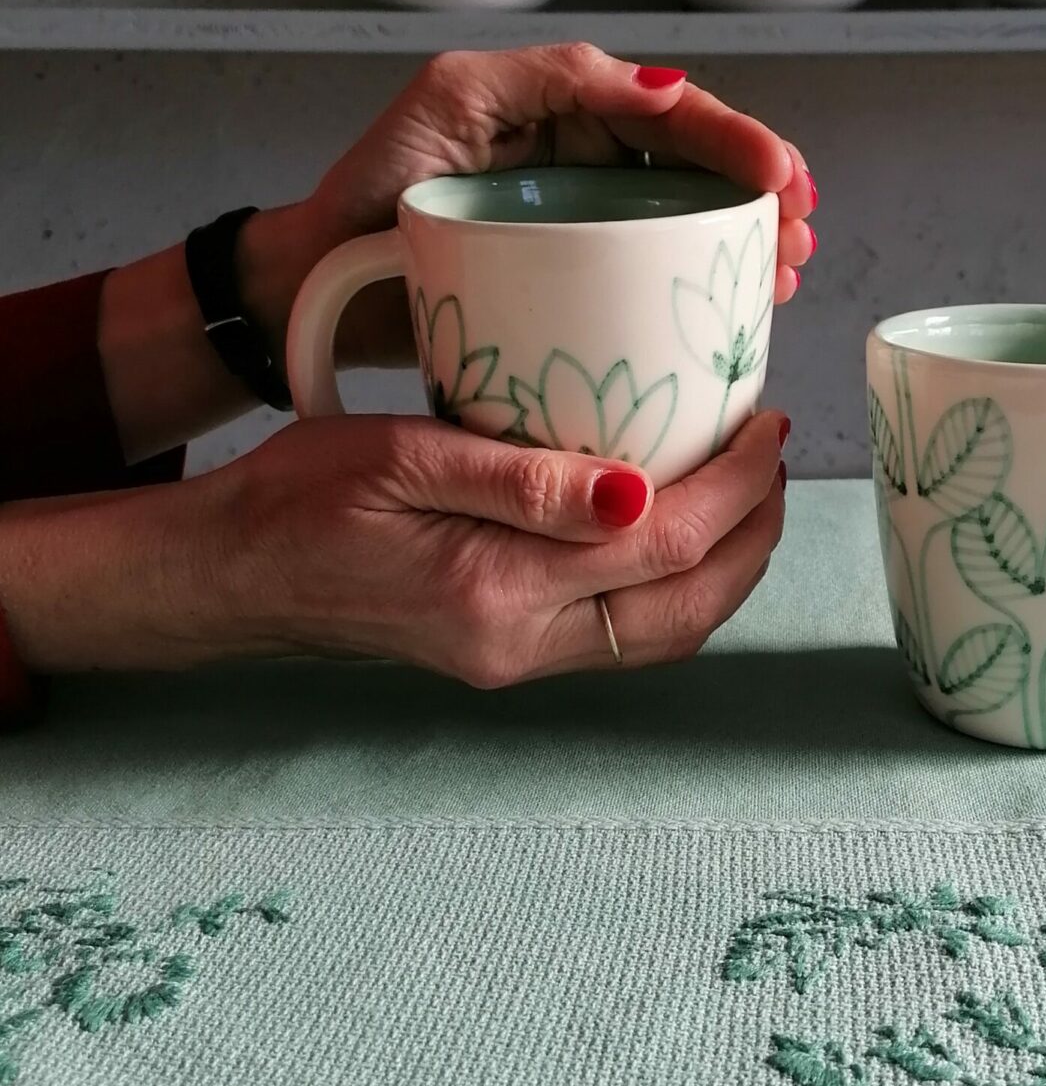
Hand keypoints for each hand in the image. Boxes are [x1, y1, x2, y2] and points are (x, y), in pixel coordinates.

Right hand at [0, 409, 786, 683]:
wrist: (228, 575)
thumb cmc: (295, 500)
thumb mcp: (401, 459)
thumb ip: (523, 481)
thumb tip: (642, 496)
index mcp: (497, 592)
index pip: (663, 547)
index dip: (735, 488)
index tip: (766, 424)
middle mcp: (518, 645)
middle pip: (686, 611)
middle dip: (754, 537)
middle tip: (777, 459)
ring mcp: (514, 661)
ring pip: (663, 633)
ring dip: (724, 569)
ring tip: (748, 491)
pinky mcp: (504, 654)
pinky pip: (622, 634)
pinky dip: (672, 586)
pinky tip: (676, 533)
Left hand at [247, 44, 817, 366]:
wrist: (318, 283)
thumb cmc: (369, 188)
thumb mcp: (450, 101)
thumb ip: (548, 78)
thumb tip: (661, 89)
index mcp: (563, 108)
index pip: (671, 111)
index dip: (738, 139)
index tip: (780, 179)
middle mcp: (583, 160)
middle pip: (699, 168)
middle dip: (764, 196)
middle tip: (799, 234)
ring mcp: (583, 224)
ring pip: (690, 225)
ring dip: (751, 244)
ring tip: (788, 273)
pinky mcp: (574, 283)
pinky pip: (653, 279)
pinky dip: (705, 290)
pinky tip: (744, 309)